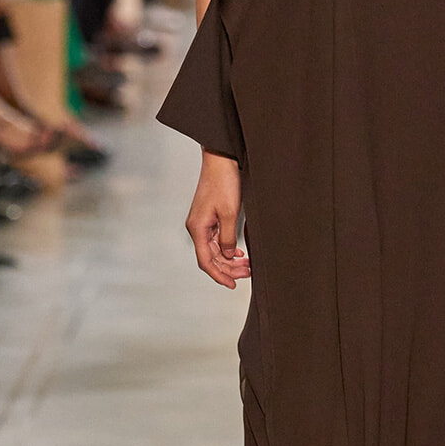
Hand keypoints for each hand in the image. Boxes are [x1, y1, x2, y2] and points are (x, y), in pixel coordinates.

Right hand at [185, 153, 250, 288]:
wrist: (221, 160)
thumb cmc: (223, 182)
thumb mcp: (230, 213)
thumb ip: (228, 238)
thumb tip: (228, 255)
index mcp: (198, 228)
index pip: (206, 261)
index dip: (219, 275)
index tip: (232, 285)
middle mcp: (197, 227)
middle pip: (211, 257)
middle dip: (228, 268)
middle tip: (247, 273)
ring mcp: (202, 222)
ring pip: (215, 249)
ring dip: (230, 259)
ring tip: (247, 265)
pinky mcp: (209, 217)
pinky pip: (217, 239)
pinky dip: (228, 248)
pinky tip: (239, 252)